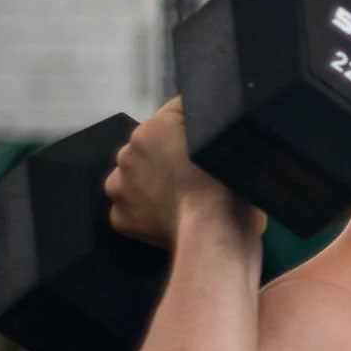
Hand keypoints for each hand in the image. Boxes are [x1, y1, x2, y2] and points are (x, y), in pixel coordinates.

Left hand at [104, 98, 265, 247]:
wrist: (215, 232)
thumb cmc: (228, 187)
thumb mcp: (230, 141)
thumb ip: (211, 127)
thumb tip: (206, 123)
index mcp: (154, 127)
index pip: (173, 118)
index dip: (193, 133)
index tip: (207, 149)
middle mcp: (127, 151)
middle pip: (150, 149)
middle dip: (167, 159)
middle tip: (196, 178)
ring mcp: (119, 185)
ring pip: (135, 178)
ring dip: (151, 184)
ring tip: (180, 200)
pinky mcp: (120, 218)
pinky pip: (131, 209)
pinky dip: (146, 213)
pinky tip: (167, 218)